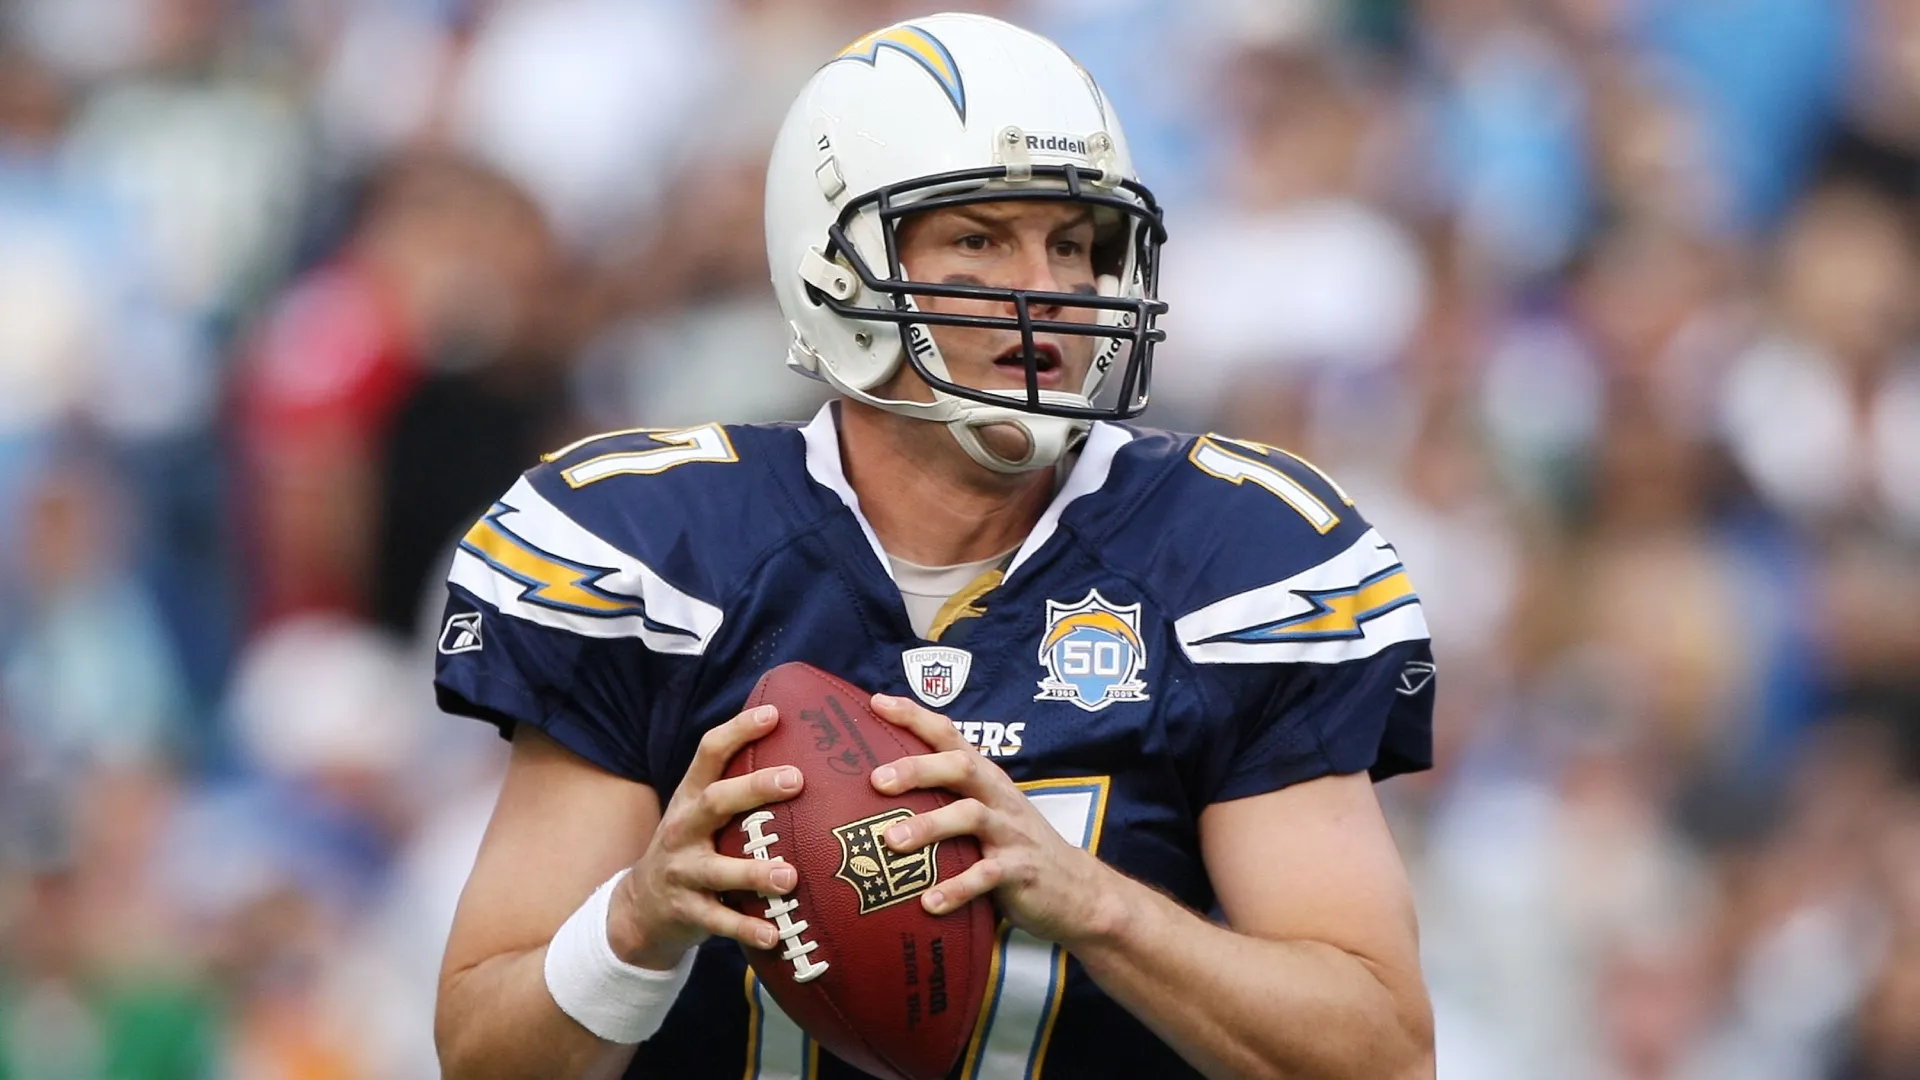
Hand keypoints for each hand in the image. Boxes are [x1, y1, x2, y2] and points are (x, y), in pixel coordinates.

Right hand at [607, 705, 805, 968]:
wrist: (640, 908)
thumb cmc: (691, 849)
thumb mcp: (701, 813)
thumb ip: (737, 788)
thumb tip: (800, 749)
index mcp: (691, 797)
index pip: (709, 753)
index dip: (739, 730)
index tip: (774, 713)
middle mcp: (683, 829)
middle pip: (715, 801)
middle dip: (754, 788)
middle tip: (795, 780)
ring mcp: (682, 872)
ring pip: (718, 870)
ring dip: (754, 872)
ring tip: (789, 876)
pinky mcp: (686, 912)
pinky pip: (719, 921)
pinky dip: (746, 928)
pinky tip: (775, 934)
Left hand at [867, 694, 1117, 946]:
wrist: (1076, 888)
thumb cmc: (1013, 845)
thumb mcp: (985, 810)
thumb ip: (945, 796)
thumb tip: (878, 789)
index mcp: (985, 777)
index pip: (949, 734)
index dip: (914, 716)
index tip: (877, 702)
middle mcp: (997, 796)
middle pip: (960, 767)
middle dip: (918, 769)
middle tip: (876, 779)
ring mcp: (1010, 832)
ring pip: (970, 817)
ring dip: (930, 826)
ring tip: (891, 841)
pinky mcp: (1020, 870)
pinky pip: (986, 876)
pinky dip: (957, 889)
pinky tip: (929, 903)